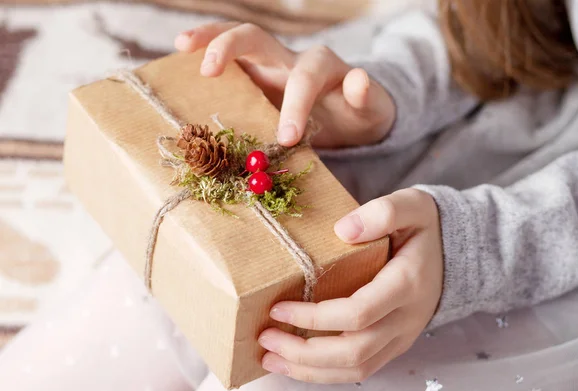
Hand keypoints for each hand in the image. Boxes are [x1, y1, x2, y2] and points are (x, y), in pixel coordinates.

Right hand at [174, 22, 394, 148]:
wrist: (352, 114)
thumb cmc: (358, 114)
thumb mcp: (371, 110)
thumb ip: (366, 97)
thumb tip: (359, 79)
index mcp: (320, 67)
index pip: (303, 79)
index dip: (294, 106)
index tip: (287, 139)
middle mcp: (290, 59)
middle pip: (257, 37)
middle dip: (231, 47)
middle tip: (207, 69)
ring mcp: (269, 66)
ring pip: (236, 41)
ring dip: (208, 39)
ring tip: (181, 45)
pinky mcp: (255, 78)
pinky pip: (229, 64)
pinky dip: (206, 59)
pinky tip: (181, 65)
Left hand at [257, 188, 443, 382]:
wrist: (458, 252)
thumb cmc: (425, 226)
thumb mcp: (411, 205)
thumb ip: (382, 212)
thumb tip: (343, 230)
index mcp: (406, 284)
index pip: (358, 313)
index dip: (315, 316)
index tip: (278, 308)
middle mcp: (406, 318)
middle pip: (354, 351)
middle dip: (304, 352)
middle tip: (265, 339)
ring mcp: (401, 336)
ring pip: (357, 369)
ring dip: (311, 371)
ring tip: (271, 359)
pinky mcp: (394, 343)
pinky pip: (362, 369)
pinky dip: (327, 373)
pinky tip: (298, 364)